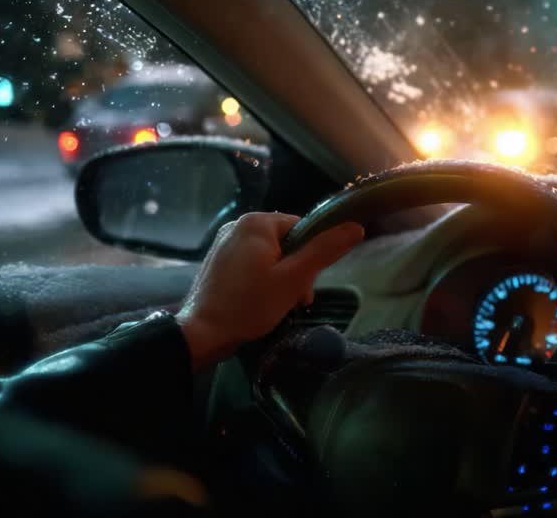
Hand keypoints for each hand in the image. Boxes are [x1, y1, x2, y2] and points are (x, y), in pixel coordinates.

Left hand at [176, 213, 363, 371]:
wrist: (200, 334)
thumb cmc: (249, 305)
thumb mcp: (293, 279)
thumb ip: (324, 251)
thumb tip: (356, 227)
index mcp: (256, 222)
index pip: (303, 228)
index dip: (312, 256)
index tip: (307, 285)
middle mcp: (237, 225)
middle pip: (286, 243)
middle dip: (295, 272)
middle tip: (294, 301)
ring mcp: (224, 243)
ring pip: (269, 256)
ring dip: (281, 279)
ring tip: (278, 306)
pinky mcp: (217, 261)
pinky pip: (251, 264)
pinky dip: (262, 281)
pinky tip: (260, 302)